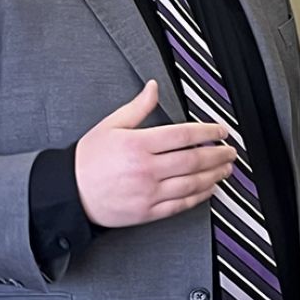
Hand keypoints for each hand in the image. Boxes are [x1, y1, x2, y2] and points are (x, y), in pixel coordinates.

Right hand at [73, 80, 235, 226]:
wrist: (69, 194)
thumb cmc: (88, 159)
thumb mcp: (111, 125)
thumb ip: (138, 107)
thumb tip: (154, 87)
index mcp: (138, 144)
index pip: (183, 135)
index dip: (208, 132)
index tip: (221, 131)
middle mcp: (146, 169)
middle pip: (193, 159)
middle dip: (217, 154)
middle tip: (230, 150)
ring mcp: (148, 192)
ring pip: (191, 183)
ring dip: (214, 175)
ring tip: (226, 168)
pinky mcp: (148, 212)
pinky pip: (180, 204)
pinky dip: (199, 197)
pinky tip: (210, 189)